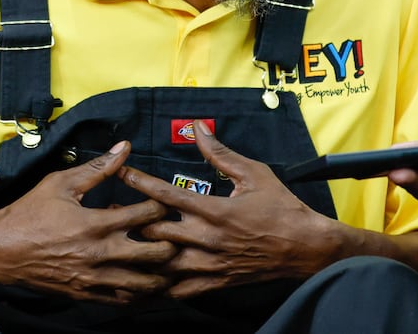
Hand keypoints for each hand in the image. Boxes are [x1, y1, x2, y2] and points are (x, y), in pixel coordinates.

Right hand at [0, 141, 176, 303]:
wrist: (0, 250)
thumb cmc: (29, 213)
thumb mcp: (61, 183)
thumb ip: (97, 167)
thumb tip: (123, 147)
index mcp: (96, 223)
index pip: (147, 215)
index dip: (162, 206)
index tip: (163, 202)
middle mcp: (100, 254)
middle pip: (155, 254)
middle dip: (170, 243)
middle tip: (171, 234)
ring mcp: (94, 278)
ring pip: (144, 284)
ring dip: (160, 272)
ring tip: (165, 261)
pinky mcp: (86, 294)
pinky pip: (123, 300)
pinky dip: (138, 291)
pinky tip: (142, 279)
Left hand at [118, 121, 345, 299]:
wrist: (305, 247)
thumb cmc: (280, 207)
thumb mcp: (253, 173)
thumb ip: (220, 153)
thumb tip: (198, 127)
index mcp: (214, 210)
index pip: (166, 195)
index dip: (140, 182)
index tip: (122, 173)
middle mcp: (207, 239)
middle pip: (155, 232)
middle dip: (132, 220)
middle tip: (112, 211)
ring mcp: (209, 264)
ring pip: (162, 263)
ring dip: (142, 252)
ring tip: (122, 243)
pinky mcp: (215, 282)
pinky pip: (179, 290)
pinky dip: (160, 284)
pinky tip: (147, 276)